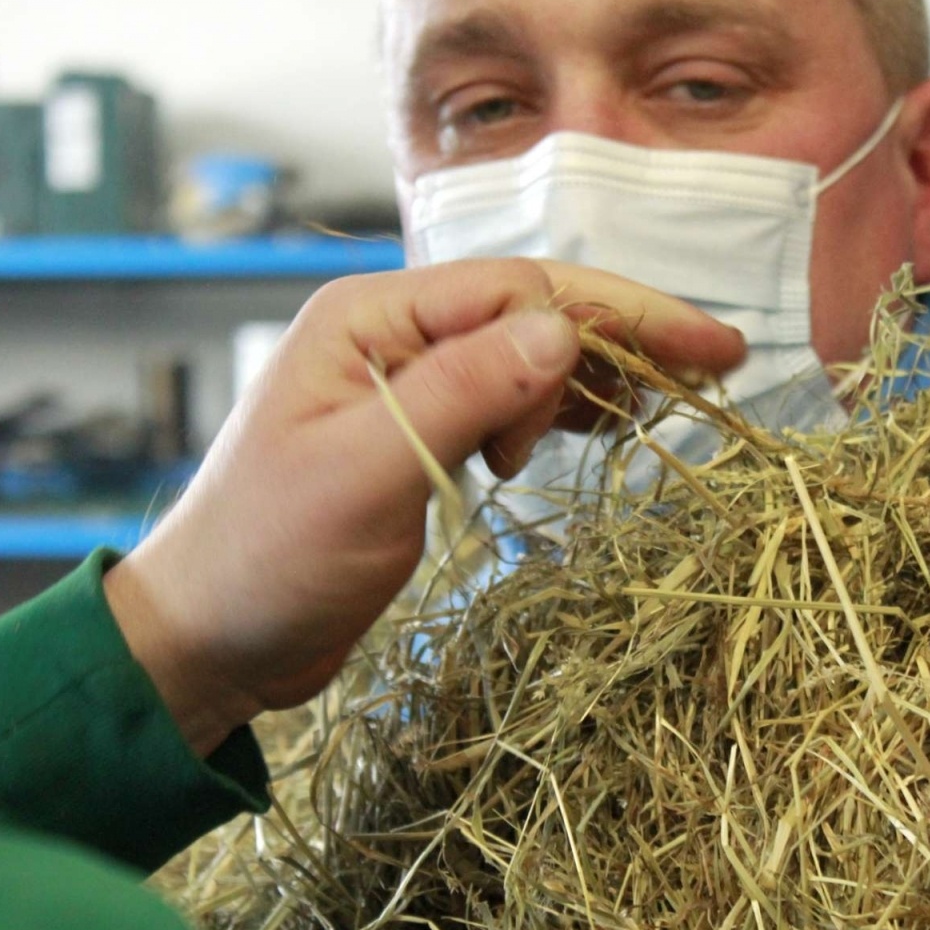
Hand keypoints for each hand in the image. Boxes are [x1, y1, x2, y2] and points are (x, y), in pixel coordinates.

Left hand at [103, 258, 746, 754]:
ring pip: (527, 358)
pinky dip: (561, 414)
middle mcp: (393, 339)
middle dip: (626, 332)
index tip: (671, 376)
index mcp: (371, 321)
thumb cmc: (265, 556)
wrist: (207, 638)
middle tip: (722, 354)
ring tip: (681, 395)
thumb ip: (462, 392)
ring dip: (600, 374)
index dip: (605, 319)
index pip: (513, 290)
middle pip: (531, 313)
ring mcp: (406, 389)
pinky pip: (507, 405)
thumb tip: (563, 328)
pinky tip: (607, 426)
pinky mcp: (418, 442)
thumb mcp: (364, 472)